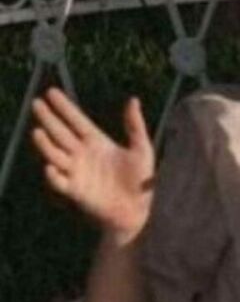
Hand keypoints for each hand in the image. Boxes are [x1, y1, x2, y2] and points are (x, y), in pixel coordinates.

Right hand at [30, 88, 154, 240]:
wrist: (139, 209)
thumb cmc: (140, 178)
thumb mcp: (141, 149)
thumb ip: (135, 125)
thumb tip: (133, 99)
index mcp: (97, 142)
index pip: (77, 121)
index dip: (65, 107)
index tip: (51, 92)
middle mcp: (83, 154)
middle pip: (61, 133)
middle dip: (49, 119)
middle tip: (36, 103)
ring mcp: (77, 171)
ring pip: (56, 155)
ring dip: (46, 145)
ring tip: (38, 131)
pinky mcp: (75, 191)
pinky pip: (60, 182)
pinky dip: (54, 175)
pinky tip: (51, 167)